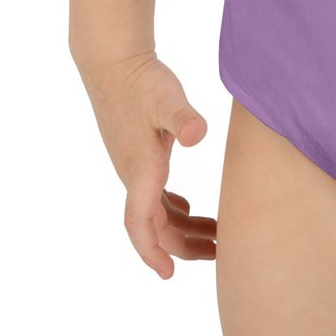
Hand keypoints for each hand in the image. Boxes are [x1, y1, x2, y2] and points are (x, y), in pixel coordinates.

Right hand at [76, 49, 217, 276]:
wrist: (115, 62)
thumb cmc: (141, 81)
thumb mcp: (167, 99)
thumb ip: (184, 119)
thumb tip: (198, 134)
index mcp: (141, 170)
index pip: (141, 224)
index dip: (153, 252)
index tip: (169, 274)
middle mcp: (134, 175)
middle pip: (156, 226)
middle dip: (185, 245)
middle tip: (220, 253)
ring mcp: (135, 166)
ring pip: (156, 211)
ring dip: (183, 227)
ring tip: (215, 235)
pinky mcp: (139, 154)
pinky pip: (154, 194)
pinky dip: (172, 207)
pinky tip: (188, 204)